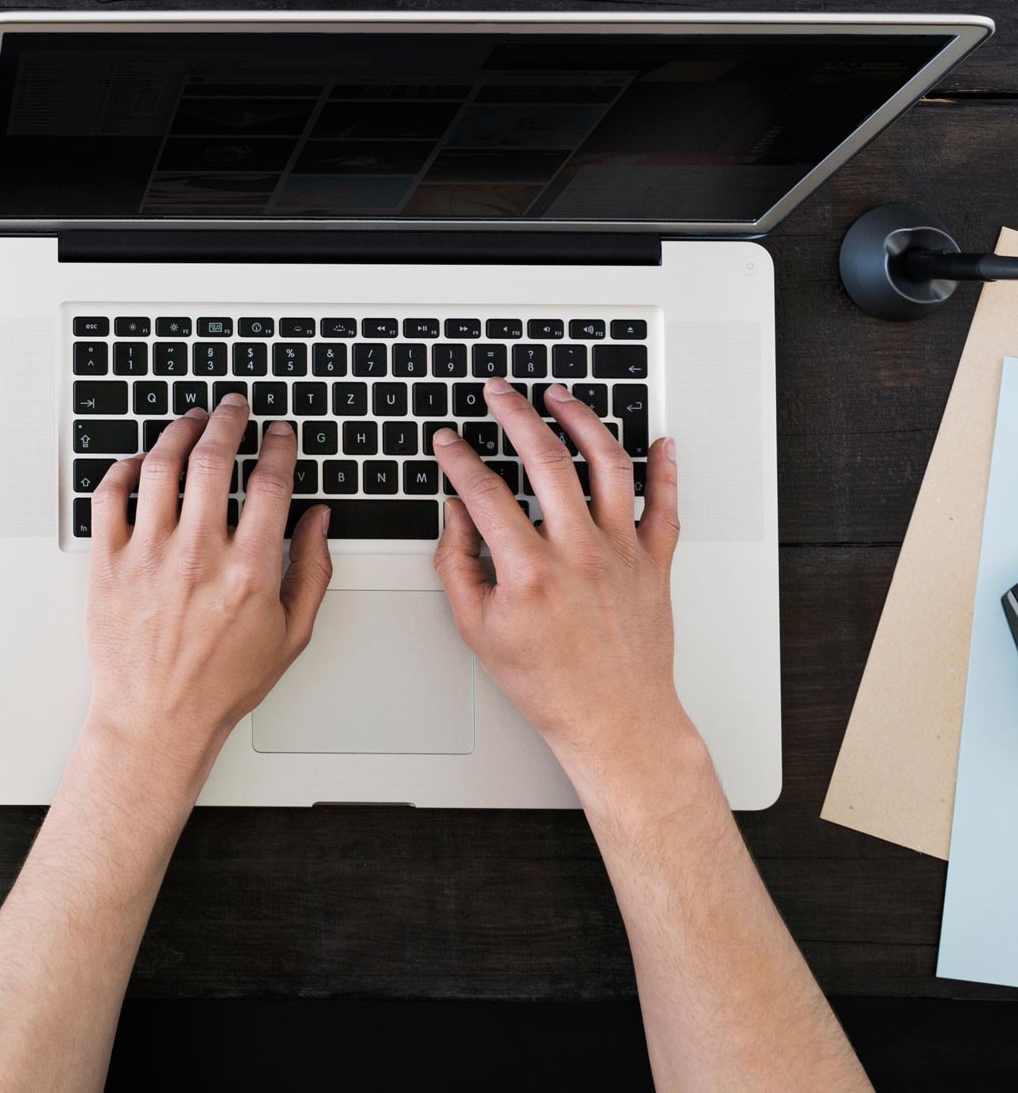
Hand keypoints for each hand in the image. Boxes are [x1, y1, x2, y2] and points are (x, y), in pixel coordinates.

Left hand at [84, 397, 332, 794]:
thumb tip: (320, 519)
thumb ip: (313, 571)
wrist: (156, 721)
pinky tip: (139, 460)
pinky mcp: (109, 562)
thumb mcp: (291, 636)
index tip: (279, 432)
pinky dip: (123, 467)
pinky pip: (109, 495)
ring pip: (160, 466)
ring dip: (178, 432)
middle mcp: (199, 553)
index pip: (270, 483)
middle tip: (233, 406)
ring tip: (190, 420)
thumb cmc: (221, 685)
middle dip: (228, 420)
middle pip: (213, 458)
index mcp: (249, 570)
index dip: (279, 446)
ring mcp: (149, 553)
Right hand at [431, 380, 689, 794]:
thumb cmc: (548, 683)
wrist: (616, 720)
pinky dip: (666, 468)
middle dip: (515, 414)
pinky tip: (660, 440)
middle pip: (545, 459)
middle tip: (499, 393)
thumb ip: (458, 564)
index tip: (448, 441)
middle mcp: (579, 553)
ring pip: (607, 465)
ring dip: (582, 420)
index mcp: (529, 572)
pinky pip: (665, 504)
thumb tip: (456, 514)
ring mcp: (622, 553)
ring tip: (561, 397)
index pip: (484, 492)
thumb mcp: (478, 629)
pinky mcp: (655, 562)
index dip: (459, 459)